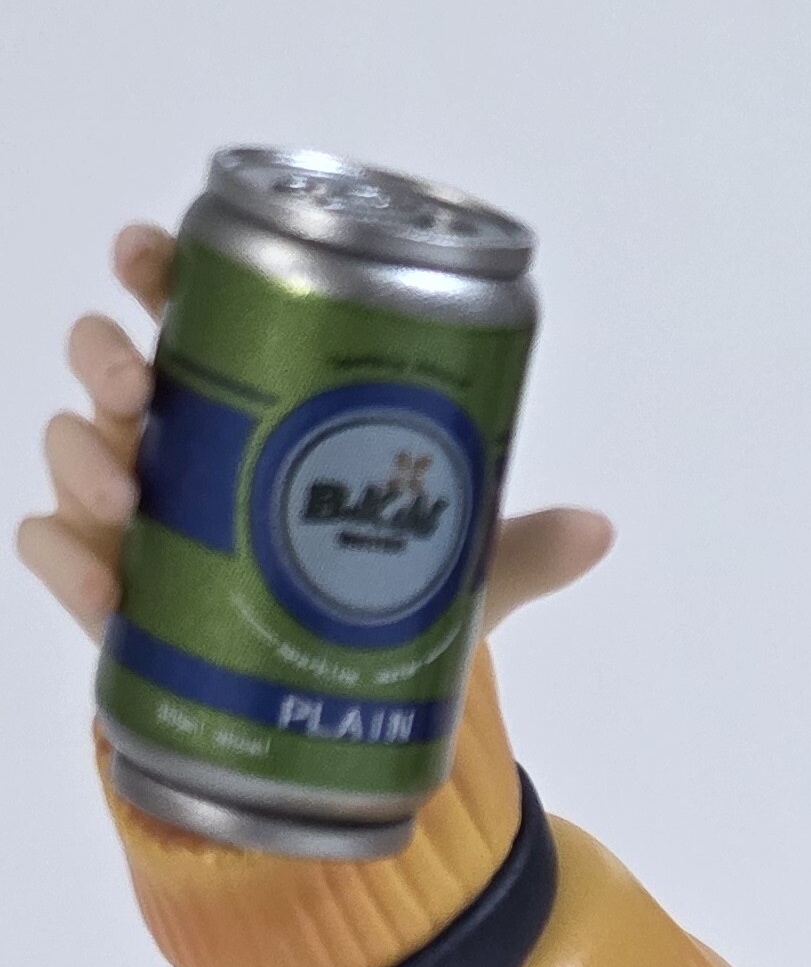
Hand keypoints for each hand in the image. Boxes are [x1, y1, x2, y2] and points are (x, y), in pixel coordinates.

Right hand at [17, 221, 611, 637]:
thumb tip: (600, 529)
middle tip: (137, 380)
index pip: (182, 303)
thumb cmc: (365, 606)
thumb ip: (511, 549)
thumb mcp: (444, 576)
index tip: (154, 255)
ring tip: (127, 491)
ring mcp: (127, 505)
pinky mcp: (101, 580)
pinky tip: (103, 586)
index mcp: (243, 401)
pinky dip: (64, 561)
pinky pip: (52, 550)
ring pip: (67, 443)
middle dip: (105, 352)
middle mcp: (171, 437)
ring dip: (80, 453)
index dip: (158, 264)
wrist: (321, 711)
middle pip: (105, 359)